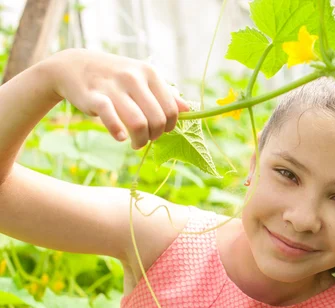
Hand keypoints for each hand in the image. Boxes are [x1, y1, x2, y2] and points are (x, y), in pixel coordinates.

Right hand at [45, 49, 188, 149]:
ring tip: (135, 143)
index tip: (160, 131)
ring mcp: (114, 87)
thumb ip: (165, 94)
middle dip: (155, 136)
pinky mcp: (95, 97)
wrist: (74, 66)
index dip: (169, 126)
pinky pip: (112, 119)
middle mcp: (134, 78)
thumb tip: (188, 109)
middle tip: (146, 139)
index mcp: (150, 73)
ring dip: (140, 140)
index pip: (172, 109)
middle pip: (158, 120)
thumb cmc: (115, 77)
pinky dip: (118, 132)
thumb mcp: (142, 79)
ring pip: (139, 123)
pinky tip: (120, 137)